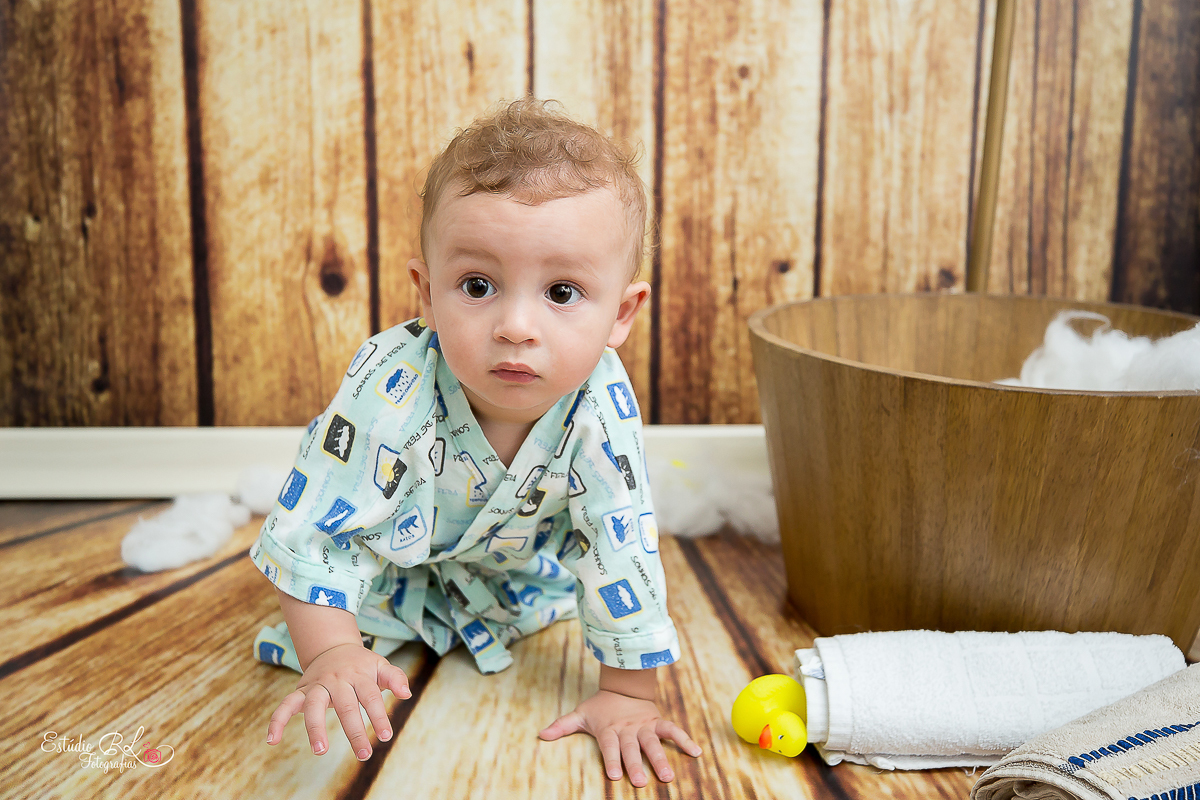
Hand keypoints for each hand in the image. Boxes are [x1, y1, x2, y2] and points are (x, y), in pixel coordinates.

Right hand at [265, 643, 410, 760]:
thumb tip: (407, 693)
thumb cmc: (361, 664)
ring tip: (320, 751)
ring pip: (313, 705)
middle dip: (354, 731)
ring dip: (315, 727)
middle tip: (364, 754)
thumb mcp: (380, 665)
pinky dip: (277, 720)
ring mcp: (317, 685)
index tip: (385, 736)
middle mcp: (337, 680)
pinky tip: (272, 740)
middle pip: (345, 705)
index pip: (370, 697)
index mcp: (358, 675)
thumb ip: (395, 677)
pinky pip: (285, 704)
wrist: (334, 647)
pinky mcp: (301, 690)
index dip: (378, 716)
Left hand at [538, 689, 701, 786]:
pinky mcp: (657, 722)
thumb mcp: (580, 713)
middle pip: (632, 748)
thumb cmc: (600, 706)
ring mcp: (644, 725)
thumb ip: (562, 726)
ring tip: (667, 776)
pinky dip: (684, 740)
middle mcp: (627, 728)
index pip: (610, 746)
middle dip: (637, 764)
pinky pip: (673, 730)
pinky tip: (696, 753)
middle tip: (641, 782)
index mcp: (609, 729)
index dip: (612, 759)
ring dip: (661, 758)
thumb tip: (541, 734)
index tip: (614, 775)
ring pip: (653, 742)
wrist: (623, 685)